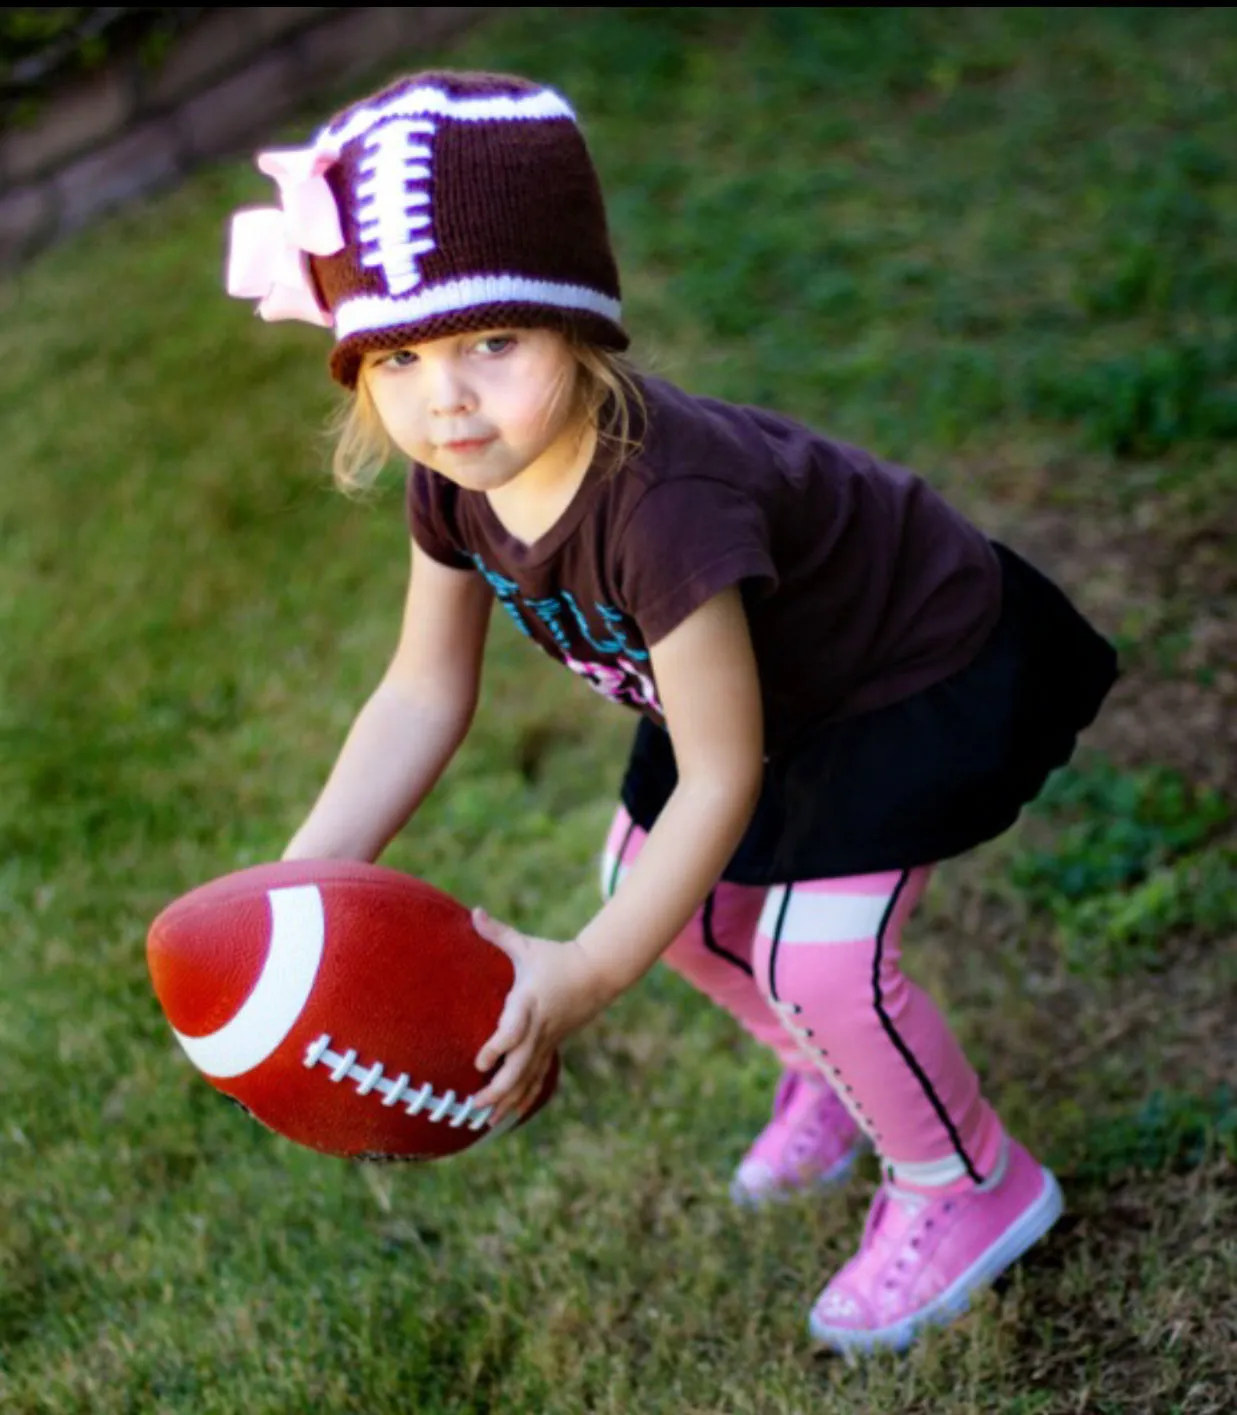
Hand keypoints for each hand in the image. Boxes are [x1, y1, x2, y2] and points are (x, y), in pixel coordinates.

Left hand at [470, 909, 613, 1126]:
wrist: (597, 973)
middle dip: (498, 1088)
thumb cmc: (556, 957)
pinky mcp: (552, 1046)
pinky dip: (524, 1097)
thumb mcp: (527, 945)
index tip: (480, 1061)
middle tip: (474, 1104)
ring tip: (484, 1121)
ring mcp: (548, 1040)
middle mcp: (539, 1026)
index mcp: (530, 1001)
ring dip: (507, 1100)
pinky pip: (537, 1077)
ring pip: (528, 1077)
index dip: (498, 1047)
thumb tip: (474, 912)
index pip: (515, 1029)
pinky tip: (509, 1116)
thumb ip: (498, 933)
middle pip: (520, 1064)